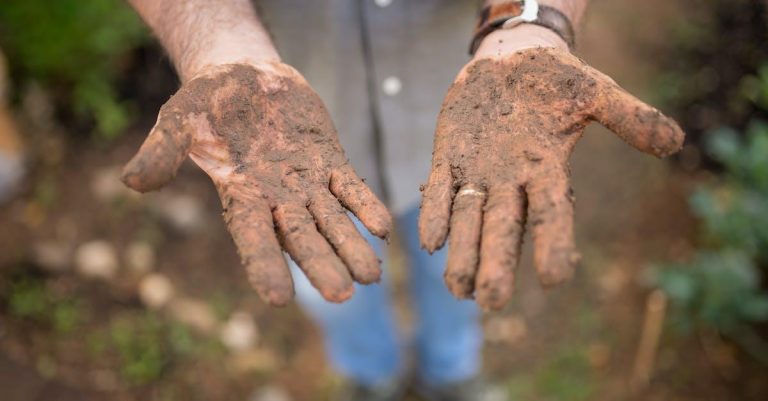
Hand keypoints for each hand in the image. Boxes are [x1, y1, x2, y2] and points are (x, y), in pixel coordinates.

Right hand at [122, 62, 391, 305]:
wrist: (244, 77)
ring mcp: (305, 183)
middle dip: (322, 265)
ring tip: (372, 276)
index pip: (252, 239)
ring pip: (331, 221)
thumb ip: (161, 152)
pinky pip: (350, 187)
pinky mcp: (329, 162)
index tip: (279, 298)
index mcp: (239, 196)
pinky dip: (365, 205)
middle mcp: (275, 198)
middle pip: (301, 238)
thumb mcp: (178, 121)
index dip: (264, 266)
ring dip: (351, 245)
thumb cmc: (206, 103)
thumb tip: (131, 182)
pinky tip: (383, 227)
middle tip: (343, 295)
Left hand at [419, 38, 683, 309]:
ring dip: (462, 252)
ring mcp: (477, 172)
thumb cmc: (556, 79)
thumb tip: (675, 142)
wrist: (509, 61)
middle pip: (505, 228)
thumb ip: (629, 117)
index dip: (553, 243)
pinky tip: (430, 241)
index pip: (552, 212)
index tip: (555, 278)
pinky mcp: (448, 157)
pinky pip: (440, 190)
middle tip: (491, 302)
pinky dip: (434, 212)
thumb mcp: (595, 91)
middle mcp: (511, 181)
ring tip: (457, 290)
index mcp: (547, 169)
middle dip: (497, 264)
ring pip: (468, 219)